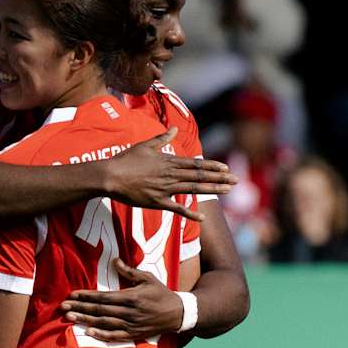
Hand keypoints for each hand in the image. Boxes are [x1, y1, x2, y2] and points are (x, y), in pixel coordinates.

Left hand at [61, 258, 183, 341]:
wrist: (177, 313)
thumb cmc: (161, 293)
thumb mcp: (147, 278)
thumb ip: (129, 271)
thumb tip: (114, 260)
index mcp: (131, 297)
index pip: (104, 297)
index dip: (87, 295)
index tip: (73, 294)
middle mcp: (129, 312)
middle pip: (100, 310)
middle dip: (80, 307)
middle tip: (63, 307)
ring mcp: (131, 325)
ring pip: (104, 323)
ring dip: (86, 320)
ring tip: (70, 317)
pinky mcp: (134, 335)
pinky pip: (115, 337)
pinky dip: (102, 335)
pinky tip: (89, 333)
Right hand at [104, 128, 236, 221]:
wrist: (111, 175)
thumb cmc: (125, 159)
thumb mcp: (145, 145)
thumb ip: (161, 138)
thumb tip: (173, 129)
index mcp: (168, 161)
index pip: (195, 164)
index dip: (212, 167)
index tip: (226, 167)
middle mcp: (170, 175)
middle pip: (199, 177)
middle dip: (219, 178)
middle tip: (236, 180)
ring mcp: (164, 189)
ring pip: (193, 190)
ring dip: (212, 190)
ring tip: (227, 191)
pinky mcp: (157, 202)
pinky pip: (176, 209)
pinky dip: (189, 214)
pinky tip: (203, 219)